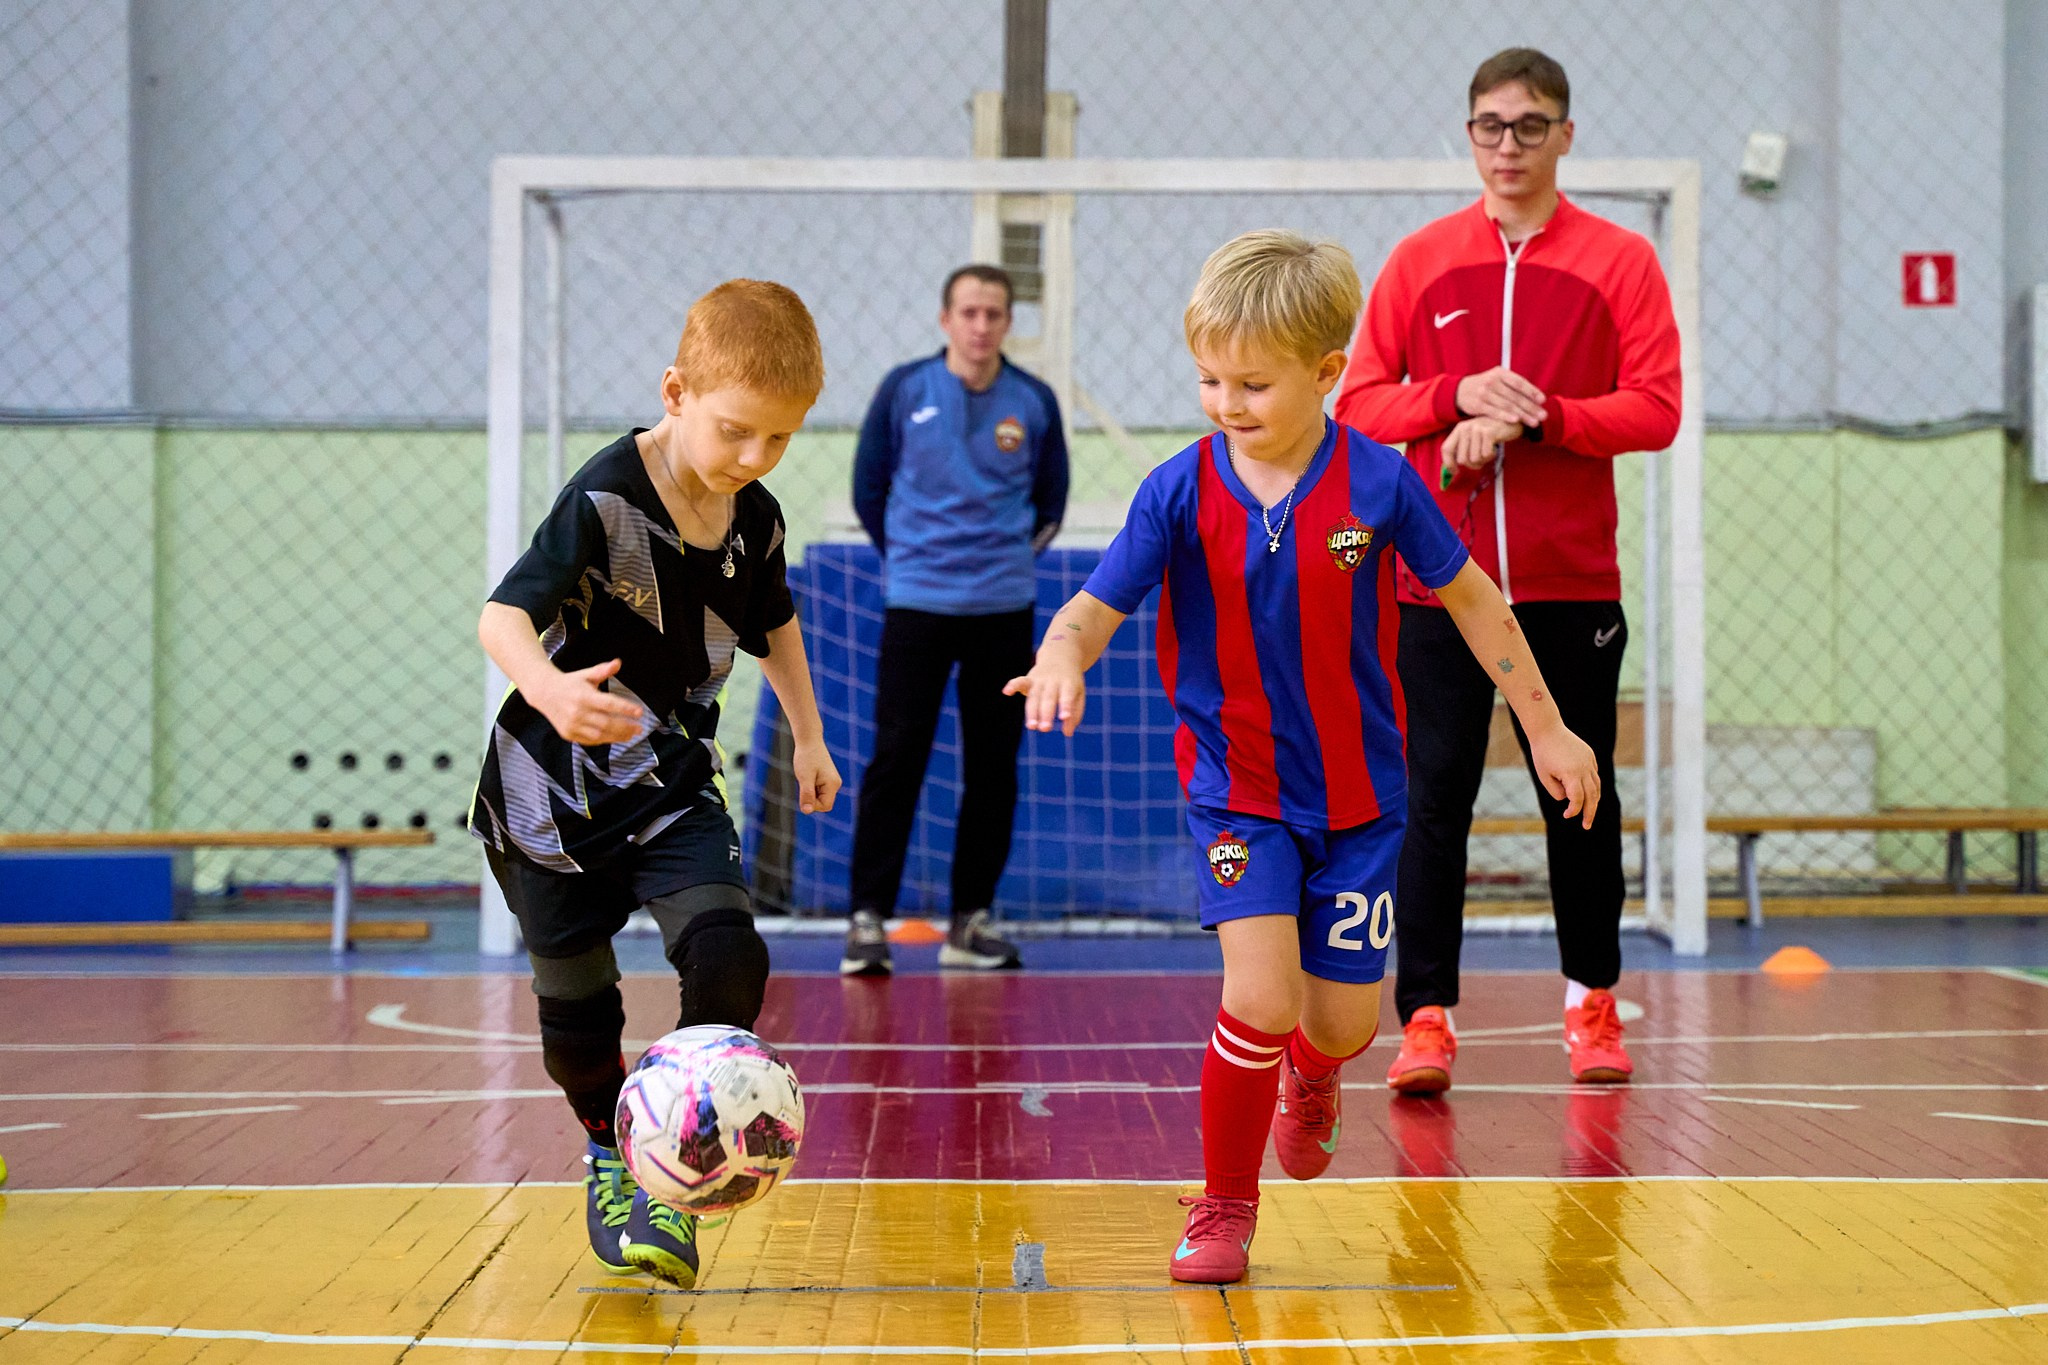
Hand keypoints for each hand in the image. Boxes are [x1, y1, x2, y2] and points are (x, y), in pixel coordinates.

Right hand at [531, 659, 649, 745]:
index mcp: (583, 696)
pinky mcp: (568, 734)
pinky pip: (590, 741)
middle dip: (626, 727)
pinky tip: (615, 737)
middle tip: (639, 728)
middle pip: (606, 723)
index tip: (640, 712)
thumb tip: (618, 663)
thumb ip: (603, 670)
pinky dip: (604, 740)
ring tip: (631, 734)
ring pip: (600, 735)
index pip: (609, 704)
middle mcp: (577, 712)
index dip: (626, 708)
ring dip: (618, 736)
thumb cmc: (570, 683)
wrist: (544, 692)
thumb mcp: (586, 674)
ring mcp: (572, 725)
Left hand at [791, 739, 840, 813]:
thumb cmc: (806, 757)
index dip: (812, 804)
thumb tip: (807, 811)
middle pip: (823, 803)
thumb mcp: (804, 777)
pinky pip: (818, 791)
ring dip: (810, 791)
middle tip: (805, 781)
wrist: (809, 740)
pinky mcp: (827, 779)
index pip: (825, 806)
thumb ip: (807, 795)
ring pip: (819, 797)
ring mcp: (832, 782)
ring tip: (807, 776)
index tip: (804, 790)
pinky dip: (810, 786)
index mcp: (833, 784)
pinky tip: (808, 775)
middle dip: (811, 797)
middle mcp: (835, 784)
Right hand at [1004, 660, 1085, 736]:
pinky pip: (1020, 681)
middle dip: (1045, 714)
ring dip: (1031, 711)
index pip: (1067, 696)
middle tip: (1045, 729)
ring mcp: (1040, 680)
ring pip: (1034, 696)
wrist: (1061, 655)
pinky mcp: (1029, 679)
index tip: (1064, 717)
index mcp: (1068, 684)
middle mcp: (1053, 681)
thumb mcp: (1078, 694)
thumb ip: (1075, 714)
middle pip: (1048, 698)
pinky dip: (1013, 685)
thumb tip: (1067, 733)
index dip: (1066, 706)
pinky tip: (1006, 692)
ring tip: (1031, 727)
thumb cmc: (1071, 681)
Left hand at [1441, 416, 1521, 475]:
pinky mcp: (1489, 433)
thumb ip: (1462, 449)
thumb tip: (1451, 470)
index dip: (1449, 463)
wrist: (1512, 421)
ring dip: (1484, 460)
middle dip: (1472, 465)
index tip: (1455, 472)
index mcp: (1459, 429)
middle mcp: (1465, 427)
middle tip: (1481, 459)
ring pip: (1474, 459)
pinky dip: (1492, 455)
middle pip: (1462, 459)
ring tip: (1488, 450)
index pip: (1446, 449)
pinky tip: (1494, 447)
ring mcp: (1477, 429)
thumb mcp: (1473, 437)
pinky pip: (1486, 455)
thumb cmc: (1491, 433)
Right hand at [1456, 366, 1546, 427]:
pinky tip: (1516, 421)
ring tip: (1534, 422)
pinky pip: (1494, 412)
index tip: (1542, 400)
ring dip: (1522, 415)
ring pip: (1507, 405)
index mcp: (1500, 373)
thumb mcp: (1497, 379)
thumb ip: (1513, 385)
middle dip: (1531, 407)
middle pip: (1515, 396)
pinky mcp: (1478, 405)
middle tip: (1543, 415)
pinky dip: (1505, 416)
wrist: (1460, 391)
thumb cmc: (1485, 386)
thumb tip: (1536, 397)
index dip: (1532, 391)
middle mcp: (1492, 381)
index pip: (1519, 382)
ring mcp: (1484, 393)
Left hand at [1527, 722, 1600, 829]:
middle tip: (1586, 825)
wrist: (1547, 729)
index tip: (1566, 815)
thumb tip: (1569, 799)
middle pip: (1592, 796)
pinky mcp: (1590, 756)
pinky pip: (1594, 774)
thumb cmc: (1542, 754)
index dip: (1573, 810)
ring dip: (1594, 800)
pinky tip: (1587, 792)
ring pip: (1597, 786)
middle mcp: (1584, 769)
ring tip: (1589, 812)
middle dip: (1590, 812)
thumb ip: (1556, 791)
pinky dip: (1593, 785)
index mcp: (1572, 774)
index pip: (1577, 799)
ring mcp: (1589, 761)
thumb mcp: (1544, 776)